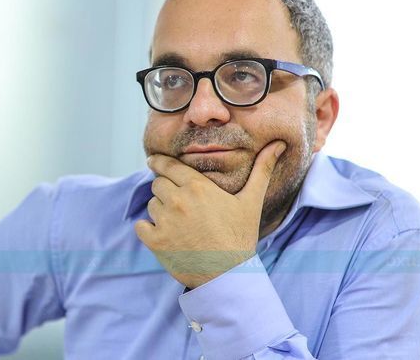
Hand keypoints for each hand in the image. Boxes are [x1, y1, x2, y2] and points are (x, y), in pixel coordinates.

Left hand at [134, 140, 285, 288]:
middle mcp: (178, 200)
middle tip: (178, 202)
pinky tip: (164, 235)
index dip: (159, 163)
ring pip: (151, 205)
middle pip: (157, 184)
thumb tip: (278, 144)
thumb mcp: (251, 201)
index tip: (153, 161)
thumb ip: (261, 170)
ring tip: (178, 223)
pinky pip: (141, 226)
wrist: (229, 275)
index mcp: (197, 187)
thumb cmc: (240, 237)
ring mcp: (165, 221)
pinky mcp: (155, 241)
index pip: (168, 166)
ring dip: (160, 210)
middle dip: (165, 189)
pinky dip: (148, 229)